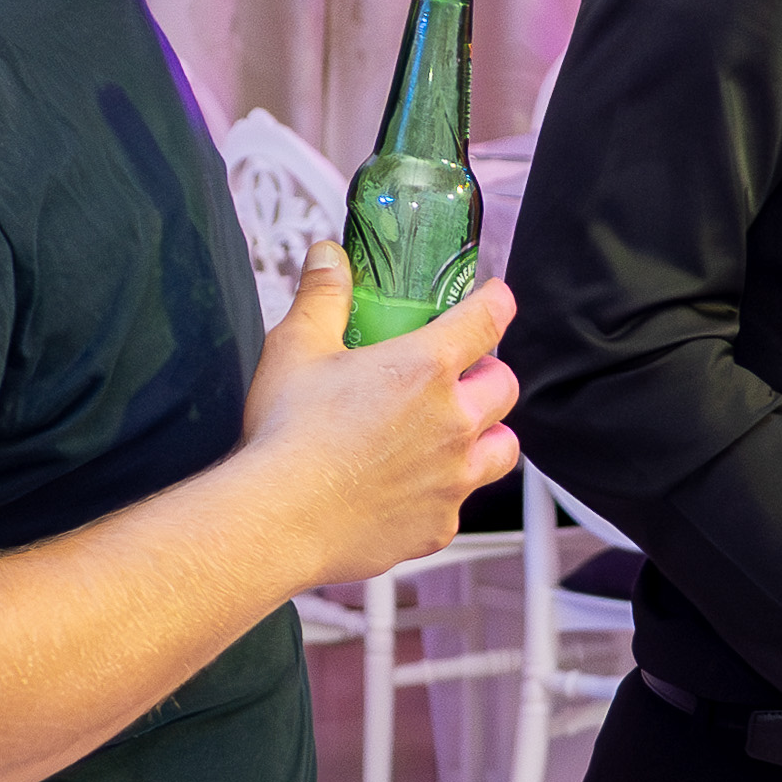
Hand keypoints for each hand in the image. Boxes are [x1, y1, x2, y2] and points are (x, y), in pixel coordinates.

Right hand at [246, 243, 523, 587]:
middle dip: (487, 374)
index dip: (496, 303)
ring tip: (453, 433)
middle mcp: (454, 423)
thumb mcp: (297, 347)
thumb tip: (329, 256)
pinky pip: (462, 501)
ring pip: (503, 448)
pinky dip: (448, 490)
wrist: (276, 521)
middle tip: (458, 375)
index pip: (487, 320)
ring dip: (487, 433)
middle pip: (504, 386)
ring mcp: (453, 479)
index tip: (495, 300)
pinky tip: (413, 486)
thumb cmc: (285, 436)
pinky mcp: (440, 525)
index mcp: (426, 368)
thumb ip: (323, 296)